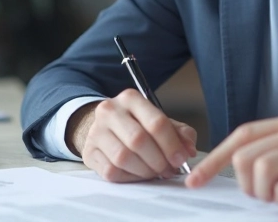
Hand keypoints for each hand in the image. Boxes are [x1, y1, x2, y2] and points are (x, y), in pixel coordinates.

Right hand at [66, 89, 196, 182]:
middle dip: (159, 160)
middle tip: (168, 170)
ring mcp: (96, 132)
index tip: (181, 159)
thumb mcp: (160, 122)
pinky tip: (137, 174)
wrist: (106, 129)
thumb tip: (188, 150)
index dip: (172, 145)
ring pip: (123, 157)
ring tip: (154, 172)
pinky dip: (129, 177)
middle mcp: (110, 110)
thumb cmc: (137, 125)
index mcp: (130, 98)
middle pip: (138, 140)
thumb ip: (180, 133)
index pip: (156, 122)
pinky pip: (111, 171)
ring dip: (145, 171)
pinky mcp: (89, 152)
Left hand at [185, 114, 277, 211]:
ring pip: (263, 170)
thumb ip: (268, 153)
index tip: (196, 179)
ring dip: (262, 192)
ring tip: (275, 197)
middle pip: (247, 156)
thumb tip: (229, 169)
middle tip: (258, 194)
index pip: (241, 137)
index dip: (215, 160)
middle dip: (244, 183)